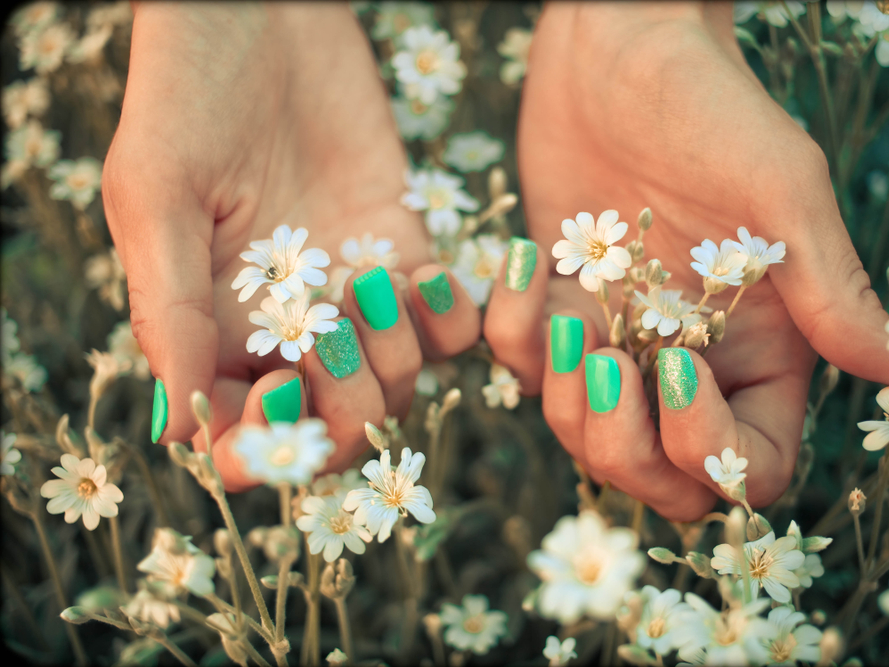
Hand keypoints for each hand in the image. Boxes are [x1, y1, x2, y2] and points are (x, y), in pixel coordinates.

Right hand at [103, 4, 479, 490]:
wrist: (262, 15)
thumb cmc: (187, 95)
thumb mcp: (158, 196)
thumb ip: (170, 310)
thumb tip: (177, 428)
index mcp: (212, 330)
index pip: (241, 435)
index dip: (267, 445)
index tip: (283, 396)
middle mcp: (288, 328)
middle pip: (333, 424)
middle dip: (344, 408)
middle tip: (339, 340)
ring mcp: (353, 295)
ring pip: (396, 382)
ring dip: (396, 355)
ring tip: (373, 281)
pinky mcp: (405, 251)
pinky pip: (450, 325)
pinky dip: (452, 318)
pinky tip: (431, 273)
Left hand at [483, 2, 888, 519]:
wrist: (618, 52)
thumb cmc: (712, 109)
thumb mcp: (780, 196)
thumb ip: (832, 294)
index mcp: (759, 352)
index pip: (747, 465)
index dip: (709, 447)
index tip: (676, 364)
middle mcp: (691, 362)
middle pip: (658, 478)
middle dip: (621, 446)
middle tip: (601, 362)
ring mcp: (618, 342)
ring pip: (583, 440)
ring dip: (560, 399)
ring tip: (565, 314)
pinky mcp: (555, 311)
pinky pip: (519, 367)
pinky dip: (510, 333)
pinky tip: (523, 261)